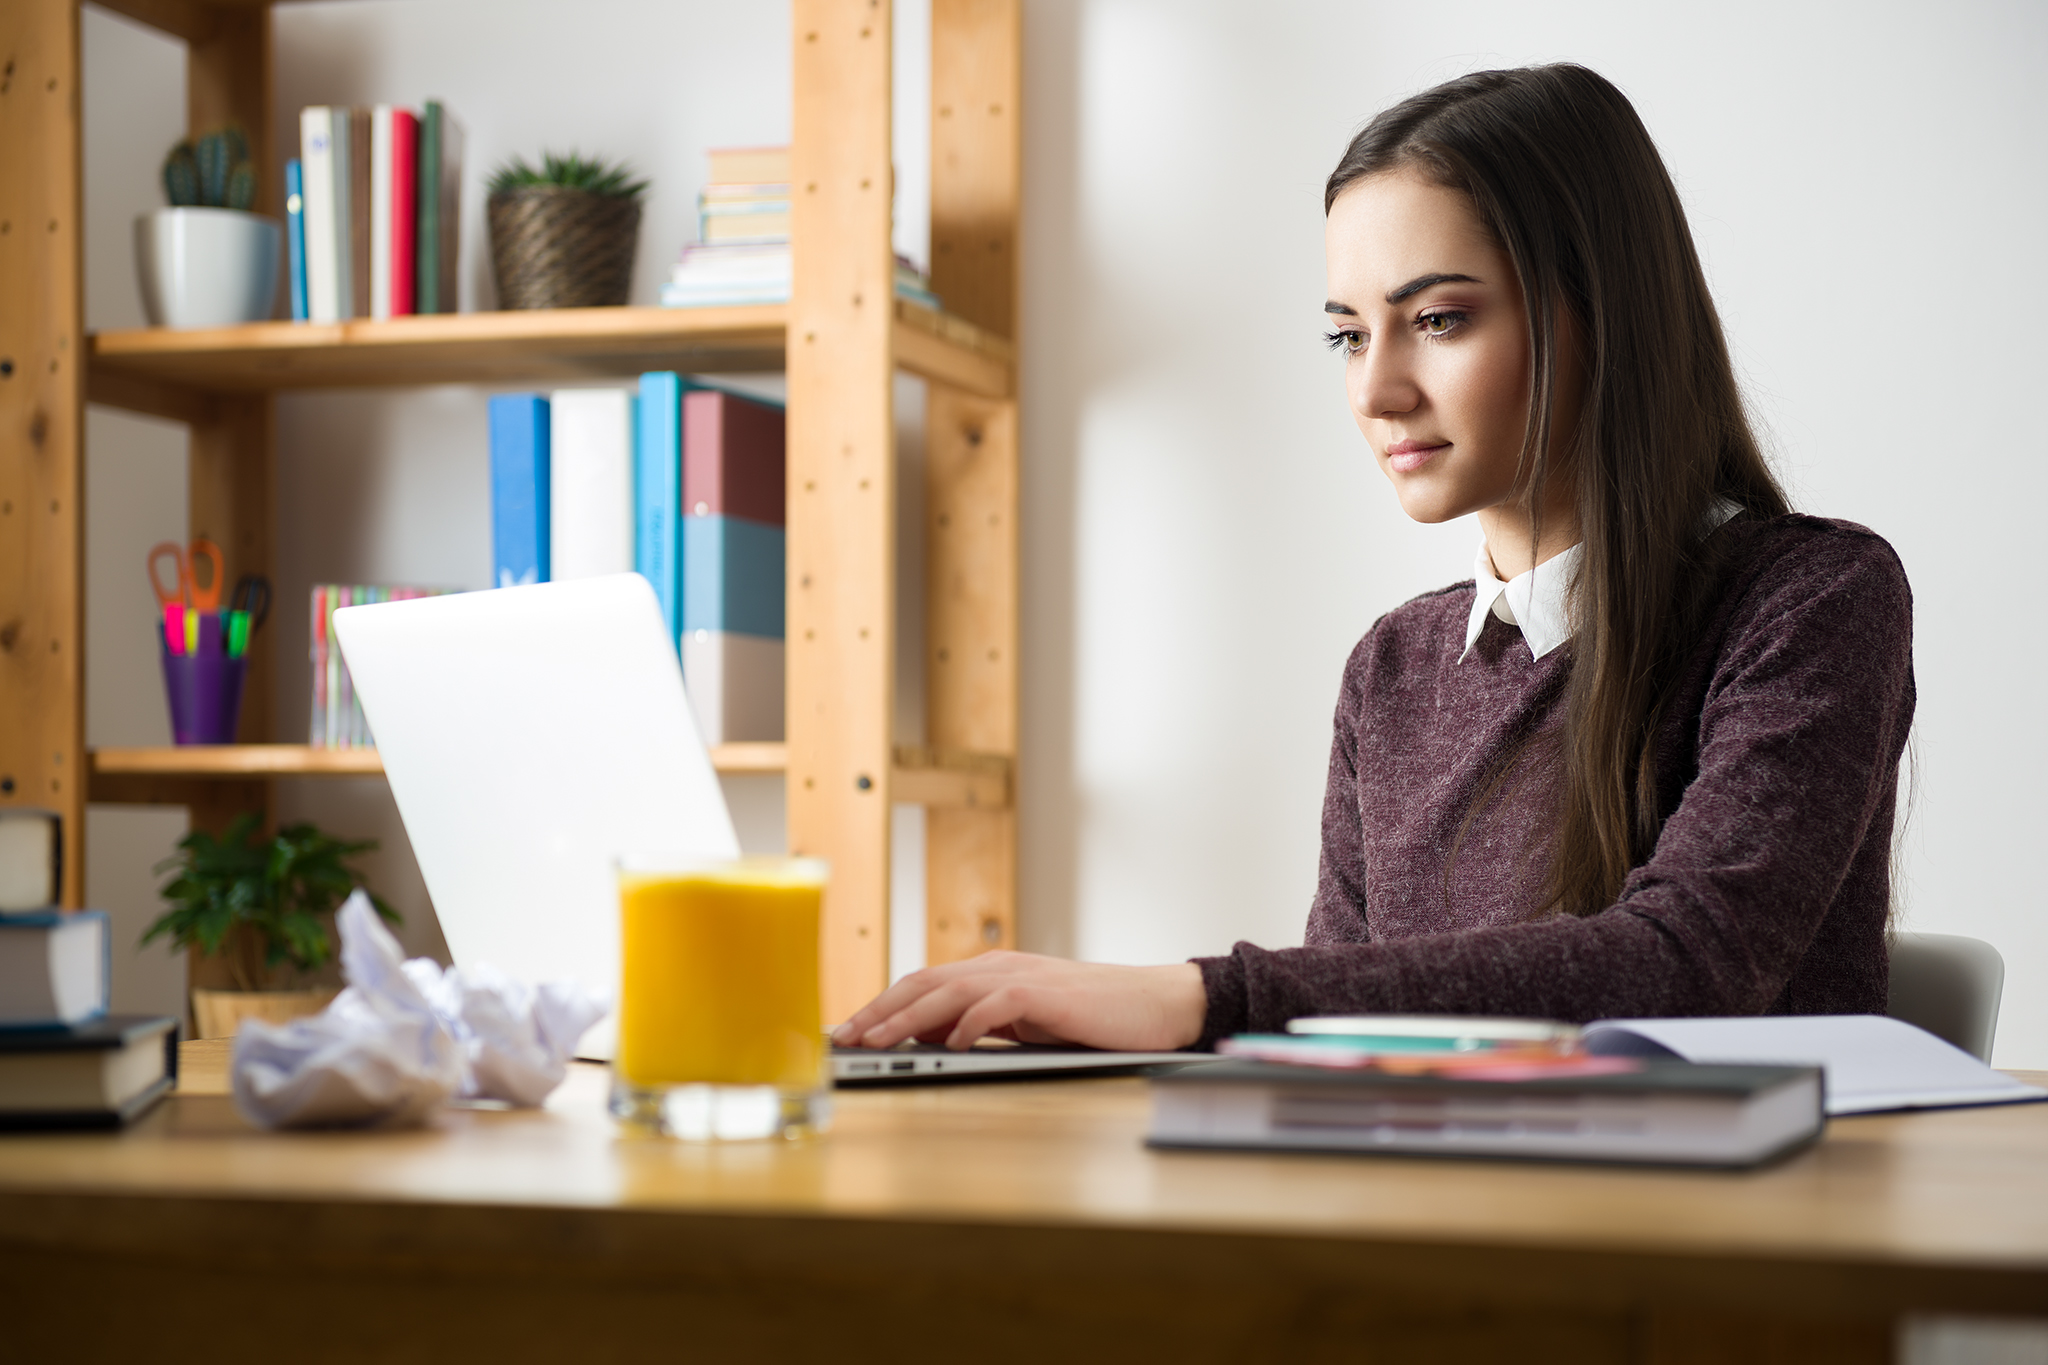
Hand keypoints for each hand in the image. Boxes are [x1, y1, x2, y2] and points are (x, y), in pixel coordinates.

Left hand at [830, 952, 1208, 1051]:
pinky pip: (998, 1006)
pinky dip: (970, 1023)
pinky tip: (951, 1044)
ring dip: (908, 1018)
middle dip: (879, 1010)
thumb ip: (981, 1024)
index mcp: (990, 973)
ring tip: (879, 1041)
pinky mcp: (1048, 995)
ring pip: (949, 992)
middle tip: (845, 1037)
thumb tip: (932, 1041)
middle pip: (923, 982)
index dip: (880, 1006)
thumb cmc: (1091, 1018)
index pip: (921, 984)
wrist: (1154, 1005)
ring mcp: (1023, 978)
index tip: (848, 1031)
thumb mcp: (1024, 1022)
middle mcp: (999, 968)